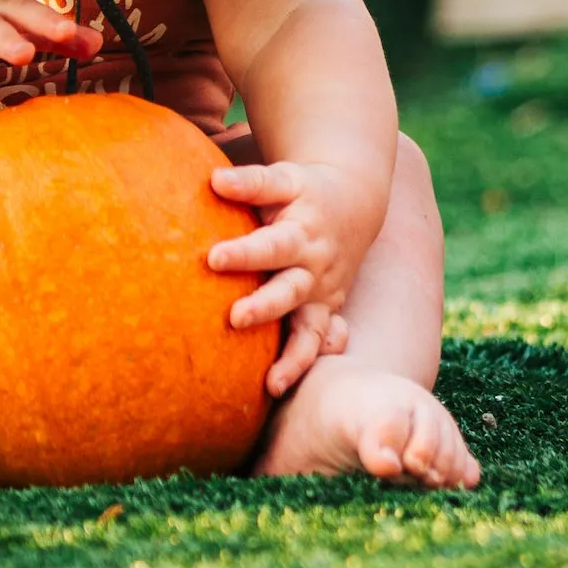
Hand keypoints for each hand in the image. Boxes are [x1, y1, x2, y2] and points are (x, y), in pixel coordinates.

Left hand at [207, 160, 383, 393]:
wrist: (355, 204)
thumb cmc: (306, 192)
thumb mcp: (284, 179)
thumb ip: (252, 182)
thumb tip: (215, 180)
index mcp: (303, 234)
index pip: (271, 246)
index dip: (244, 253)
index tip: (213, 258)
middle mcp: (315, 269)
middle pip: (289, 292)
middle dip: (264, 307)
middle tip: (234, 318)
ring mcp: (323, 295)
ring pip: (311, 331)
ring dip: (293, 357)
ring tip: (272, 383)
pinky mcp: (325, 312)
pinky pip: (318, 344)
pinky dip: (304, 365)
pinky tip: (278, 388)